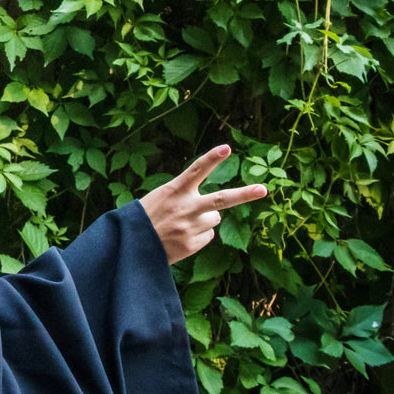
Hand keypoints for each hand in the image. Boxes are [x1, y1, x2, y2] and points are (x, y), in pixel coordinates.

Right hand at [140, 145, 266, 264]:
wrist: (130, 246)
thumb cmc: (146, 216)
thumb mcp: (160, 198)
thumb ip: (187, 197)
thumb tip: (218, 212)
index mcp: (174, 191)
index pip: (195, 170)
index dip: (212, 158)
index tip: (227, 147)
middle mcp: (184, 208)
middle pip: (221, 199)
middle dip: (244, 194)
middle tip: (263, 189)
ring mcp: (189, 228)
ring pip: (214, 218)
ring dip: (204, 219)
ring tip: (181, 224)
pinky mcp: (191, 245)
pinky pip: (208, 236)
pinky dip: (198, 235)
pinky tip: (181, 236)